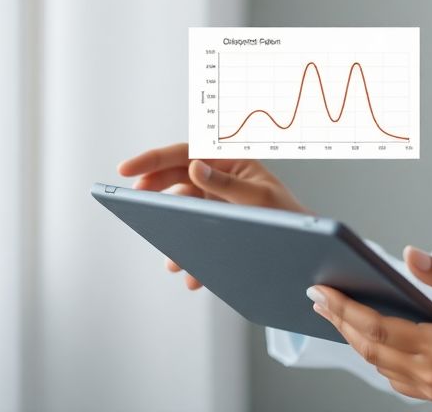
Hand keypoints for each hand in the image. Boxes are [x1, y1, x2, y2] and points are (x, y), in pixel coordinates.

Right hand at [117, 142, 308, 288]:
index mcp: (230, 162)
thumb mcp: (258, 199)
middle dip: (155, 195)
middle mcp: (219, 178)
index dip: (152, 160)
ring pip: (181, 212)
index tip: (124, 170)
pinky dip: (188, 255)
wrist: (307, 249)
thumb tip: (193, 166)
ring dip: (172, 235)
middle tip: (137, 207)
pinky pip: (192, 236)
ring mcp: (216, 202)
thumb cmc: (289, 216)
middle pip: (174, 179)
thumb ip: (225, 183)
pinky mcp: (216, 226)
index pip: (184, 153)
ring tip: (171, 261)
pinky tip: (191, 276)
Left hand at [310, 247, 431, 411]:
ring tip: (335, 312)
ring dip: (354, 339)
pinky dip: (376, 356)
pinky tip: (369, 337)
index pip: (377, 327)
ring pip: (379, 365)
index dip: (344, 308)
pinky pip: (395, 376)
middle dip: (340, 321)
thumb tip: (408, 254)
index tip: (320, 290)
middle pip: (369, 348)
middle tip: (316, 296)